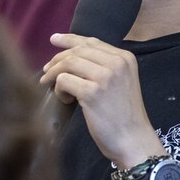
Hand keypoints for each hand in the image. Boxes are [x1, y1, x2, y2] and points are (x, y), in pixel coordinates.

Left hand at [41, 33, 164, 164]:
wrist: (133, 140)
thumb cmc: (124, 116)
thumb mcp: (120, 83)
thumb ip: (104, 67)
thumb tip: (71, 56)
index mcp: (125, 58)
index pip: (92, 42)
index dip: (70, 39)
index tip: (54, 39)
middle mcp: (117, 63)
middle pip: (77, 51)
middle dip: (57, 59)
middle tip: (46, 71)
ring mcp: (105, 77)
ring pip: (68, 63)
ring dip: (54, 74)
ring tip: (51, 85)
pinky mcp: (92, 92)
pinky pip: (64, 81)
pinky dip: (59, 89)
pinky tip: (66, 100)